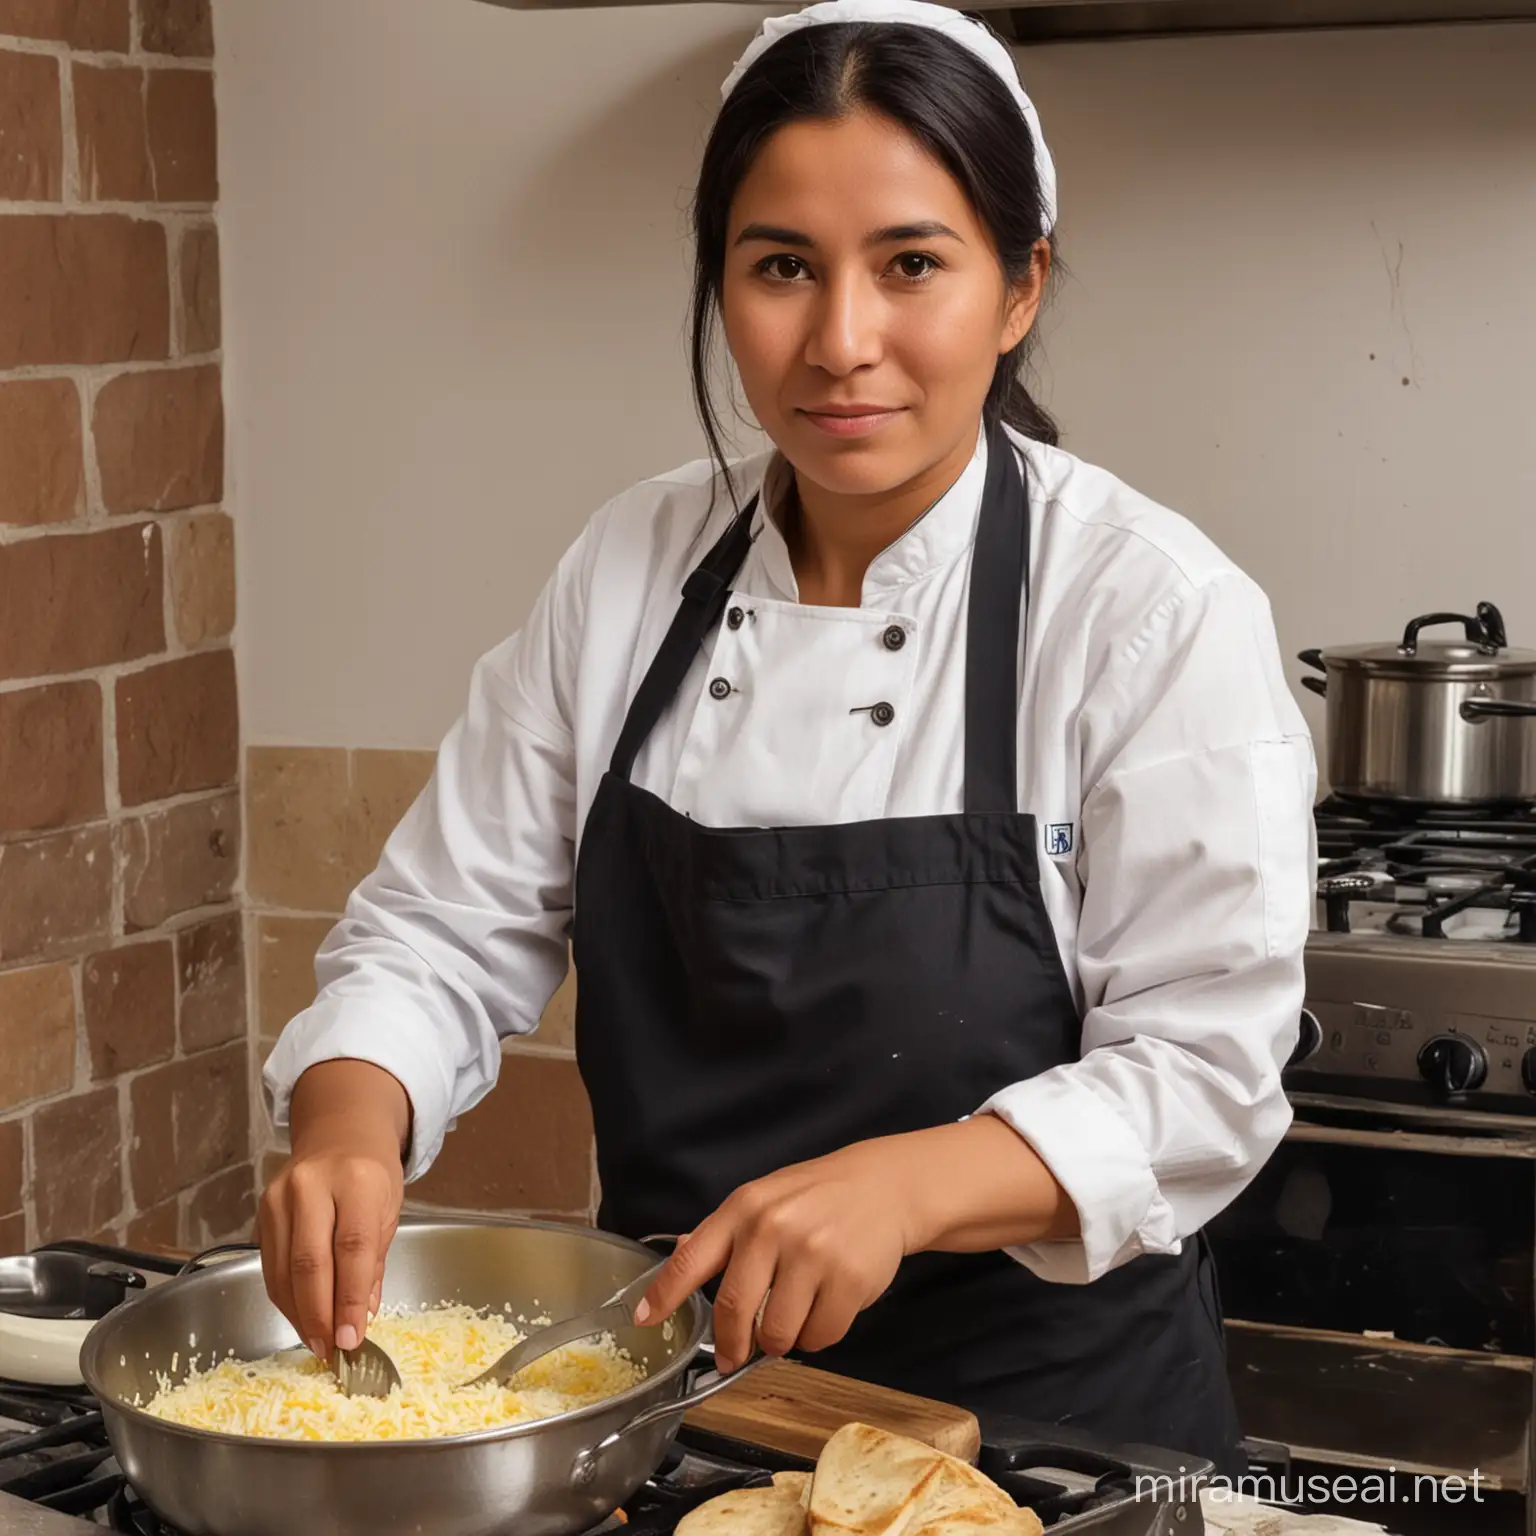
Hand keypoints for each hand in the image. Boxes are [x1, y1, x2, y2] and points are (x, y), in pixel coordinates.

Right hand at [257, 1060, 409, 1360]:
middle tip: (331, 1349)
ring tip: (316, 1341)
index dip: (351, 1299)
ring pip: (283, 1269)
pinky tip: (300, 1316)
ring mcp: (281, 1196)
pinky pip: (269, 1264)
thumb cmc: (372, 1172)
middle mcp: (313, 1185)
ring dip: (299, 1313)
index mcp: (357, 1181)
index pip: (353, 1248)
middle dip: (320, 1314)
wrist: (340, 1131)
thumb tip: (363, 1316)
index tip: (353, 1338)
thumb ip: (374, 1261)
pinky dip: (284, 1297)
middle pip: (311, 1262)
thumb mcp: (390, 1207)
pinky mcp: (261, 1209)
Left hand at [636, 1117, 1077, 1373]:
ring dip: (781, 1341)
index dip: (665, 1294)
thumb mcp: (763, 1200)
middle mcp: (774, 1229)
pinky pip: (820, 1337)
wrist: (885, 1187)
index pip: (694, 1258)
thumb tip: (679, 1259)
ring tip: (793, 1318)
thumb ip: (724, 1234)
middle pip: (735, 1310)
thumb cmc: (815, 1197)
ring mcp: (813, 1255)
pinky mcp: (850, 1281)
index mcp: (744, 1208)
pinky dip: (818, 1337)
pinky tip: (825, 1310)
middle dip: (731, 1344)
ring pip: (778, 1334)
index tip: (644, 1321)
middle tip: (734, 1356)